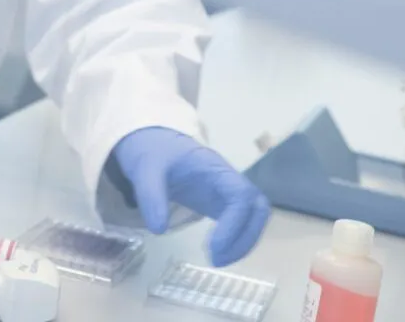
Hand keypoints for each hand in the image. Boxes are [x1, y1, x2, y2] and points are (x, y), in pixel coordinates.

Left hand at [111, 127, 270, 265]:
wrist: (156, 142)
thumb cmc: (155, 153)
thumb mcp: (146, 170)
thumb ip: (150, 196)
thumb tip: (159, 229)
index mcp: (215, 168)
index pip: (241, 195)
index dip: (234, 224)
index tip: (214, 247)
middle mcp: (229, 180)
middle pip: (258, 207)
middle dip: (246, 237)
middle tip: (217, 259)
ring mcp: (228, 191)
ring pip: (255, 216)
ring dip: (244, 242)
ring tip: (217, 260)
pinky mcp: (222, 202)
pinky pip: (242, 222)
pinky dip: (237, 240)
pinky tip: (219, 254)